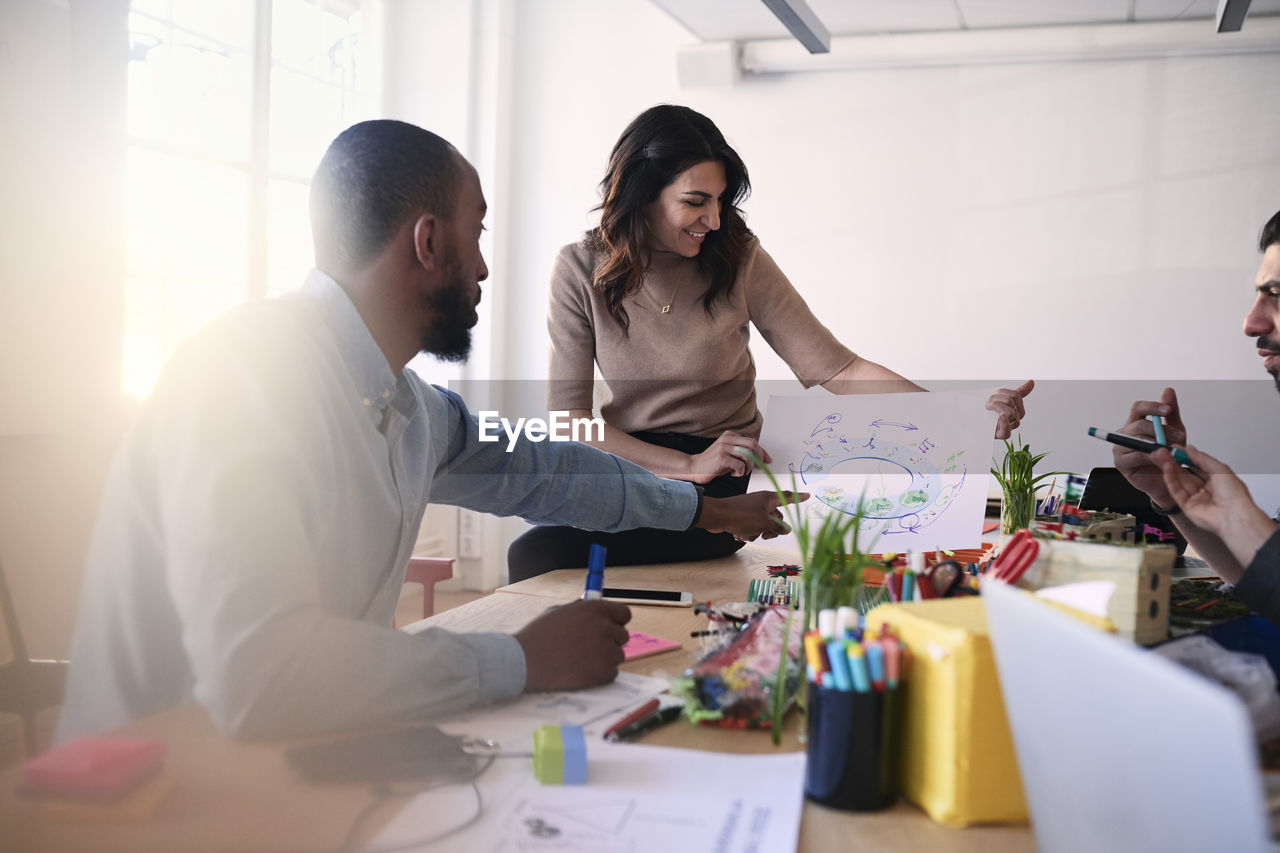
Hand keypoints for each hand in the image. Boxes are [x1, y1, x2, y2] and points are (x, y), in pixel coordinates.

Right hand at [515, 599, 630, 691]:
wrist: (526, 661)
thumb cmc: (539, 635)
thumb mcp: (559, 612)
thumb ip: (580, 610)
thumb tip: (592, 608)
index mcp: (595, 609)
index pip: (624, 613)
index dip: (617, 620)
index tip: (609, 627)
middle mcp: (605, 628)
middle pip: (622, 636)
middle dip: (610, 641)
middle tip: (591, 647)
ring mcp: (607, 651)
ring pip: (618, 655)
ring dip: (605, 658)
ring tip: (582, 660)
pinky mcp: (604, 672)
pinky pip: (612, 673)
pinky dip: (601, 674)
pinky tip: (582, 671)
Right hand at [686, 431, 770, 482]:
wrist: (694, 467)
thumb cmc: (713, 463)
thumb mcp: (729, 454)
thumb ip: (741, 453)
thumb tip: (760, 458)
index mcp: (730, 435)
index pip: (752, 441)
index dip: (762, 451)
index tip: (767, 459)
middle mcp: (727, 439)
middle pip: (753, 445)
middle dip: (759, 458)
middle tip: (757, 467)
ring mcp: (724, 447)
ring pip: (748, 455)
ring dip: (749, 467)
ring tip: (742, 472)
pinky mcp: (721, 458)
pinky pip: (740, 465)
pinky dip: (740, 472)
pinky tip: (734, 474)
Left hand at [696, 490, 807, 540]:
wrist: (717, 516)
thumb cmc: (741, 516)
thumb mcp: (764, 523)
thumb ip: (778, 527)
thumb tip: (787, 529)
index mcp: (769, 498)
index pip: (787, 497)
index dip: (798, 498)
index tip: (807, 495)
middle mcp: (761, 502)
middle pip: (776, 517)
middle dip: (771, 529)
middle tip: (765, 533)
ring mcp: (751, 510)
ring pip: (763, 525)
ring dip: (757, 532)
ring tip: (747, 532)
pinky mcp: (742, 517)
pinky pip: (752, 527)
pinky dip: (747, 532)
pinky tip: (739, 533)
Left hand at [987, 379, 1034, 438]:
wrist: (977, 424)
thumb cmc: (990, 412)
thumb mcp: (1002, 399)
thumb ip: (1020, 392)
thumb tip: (1032, 381)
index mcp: (1017, 409)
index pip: (1016, 396)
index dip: (1003, 393)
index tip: (994, 394)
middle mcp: (1016, 418)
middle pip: (1011, 401)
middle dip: (997, 399)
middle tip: (987, 403)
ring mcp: (1010, 427)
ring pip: (1009, 412)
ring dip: (995, 406)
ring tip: (987, 409)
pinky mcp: (1004, 435)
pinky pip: (1007, 427)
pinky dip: (1004, 420)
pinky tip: (1001, 415)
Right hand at [1113, 387, 1187, 507]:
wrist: (1169, 480)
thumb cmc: (1170, 455)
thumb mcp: (1175, 431)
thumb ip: (1171, 413)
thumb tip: (1168, 390)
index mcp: (1135, 423)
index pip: (1138, 408)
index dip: (1152, 407)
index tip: (1167, 410)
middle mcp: (1124, 434)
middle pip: (1138, 424)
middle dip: (1160, 430)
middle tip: (1178, 438)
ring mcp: (1120, 448)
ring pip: (1137, 439)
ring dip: (1157, 444)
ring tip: (1172, 450)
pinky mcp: (1121, 463)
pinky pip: (1135, 455)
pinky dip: (1151, 456)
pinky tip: (1162, 458)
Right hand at [1154, 445, 1275, 565]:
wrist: (1233, 515)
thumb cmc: (1235, 495)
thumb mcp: (1220, 469)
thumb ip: (1203, 459)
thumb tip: (1190, 449)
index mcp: (1217, 480)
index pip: (1198, 466)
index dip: (1186, 457)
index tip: (1176, 449)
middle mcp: (1206, 489)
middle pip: (1186, 473)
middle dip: (1174, 462)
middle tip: (1163, 452)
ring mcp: (1196, 498)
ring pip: (1179, 481)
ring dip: (1169, 468)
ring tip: (1161, 457)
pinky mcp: (1187, 507)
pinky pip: (1176, 492)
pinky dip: (1170, 480)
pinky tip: (1166, 469)